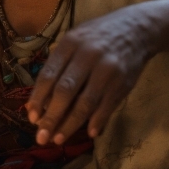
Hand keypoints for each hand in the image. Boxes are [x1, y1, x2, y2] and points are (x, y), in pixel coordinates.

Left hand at [26, 4, 157, 145]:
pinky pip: (106, 106)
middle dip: (51, 118)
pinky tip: (89, 133)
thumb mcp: (75, 38)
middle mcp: (87, 56)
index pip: (48, 75)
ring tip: (58, 139)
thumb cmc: (98, 36)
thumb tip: (41, 98)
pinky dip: (97, 121)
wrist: (136, 28)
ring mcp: (106, 70)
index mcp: (70, 43)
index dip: (38, 99)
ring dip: (70, 125)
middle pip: (64, 92)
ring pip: (84, 103)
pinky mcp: (122, 82)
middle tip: (41, 137)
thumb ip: (59, 63)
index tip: (31, 117)